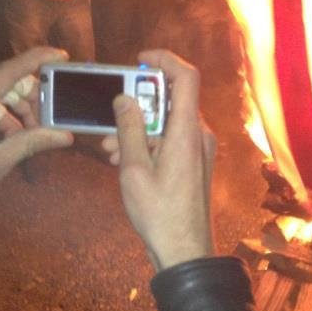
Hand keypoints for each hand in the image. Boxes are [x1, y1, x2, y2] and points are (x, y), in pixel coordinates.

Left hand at [0, 47, 72, 202]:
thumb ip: (27, 145)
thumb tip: (63, 135)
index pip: (7, 72)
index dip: (35, 59)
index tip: (61, 56)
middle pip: (4, 81)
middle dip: (31, 94)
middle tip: (51, 114)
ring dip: (19, 109)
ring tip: (35, 133)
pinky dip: (4, 117)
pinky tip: (15, 138)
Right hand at [101, 50, 216, 270]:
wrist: (185, 250)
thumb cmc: (160, 214)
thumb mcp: (133, 170)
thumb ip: (129, 130)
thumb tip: (124, 99)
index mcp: (188, 131)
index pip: (187, 77)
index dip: (165, 60)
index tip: (140, 60)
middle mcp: (199, 134)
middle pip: (171, 100)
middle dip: (138, 106)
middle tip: (111, 123)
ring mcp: (200, 148)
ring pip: (168, 122)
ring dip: (139, 128)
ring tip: (111, 150)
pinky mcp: (195, 161)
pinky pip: (172, 139)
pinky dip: (150, 142)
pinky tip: (126, 161)